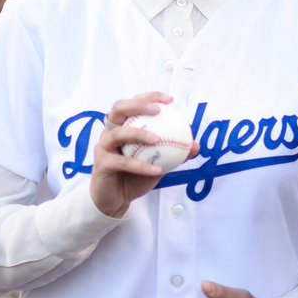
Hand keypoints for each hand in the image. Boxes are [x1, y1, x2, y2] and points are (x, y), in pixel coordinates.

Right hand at [90, 93, 199, 217]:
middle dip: (138, 105)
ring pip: (118, 134)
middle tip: (158, 110)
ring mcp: (103, 147)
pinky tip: (158, 169)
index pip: (133, 103)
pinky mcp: (101, 165)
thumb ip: (174, 153)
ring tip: (157, 139)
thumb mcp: (158, 163)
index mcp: (122, 126)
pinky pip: (122, 163)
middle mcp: (109, 132)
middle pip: (119, 109)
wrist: (115, 200)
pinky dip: (141, 165)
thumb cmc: (135, 176)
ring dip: (138, 133)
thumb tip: (195, 145)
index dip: (149, 97)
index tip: (170, 101)